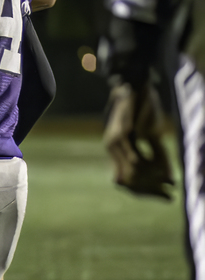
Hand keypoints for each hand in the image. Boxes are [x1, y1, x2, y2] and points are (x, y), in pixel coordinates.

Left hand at [103, 82, 173, 198]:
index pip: (125, 181)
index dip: (145, 192)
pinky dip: (152, 166)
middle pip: (128, 180)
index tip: (165, 197)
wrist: (134, 82)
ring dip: (153, 179)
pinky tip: (164, 171)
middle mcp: (112, 147)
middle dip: (150, 190)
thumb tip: (168, 180)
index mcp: (115, 149)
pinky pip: (137, 158)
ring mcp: (116, 141)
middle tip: (169, 195)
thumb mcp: (150, 135)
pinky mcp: (124, 133)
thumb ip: (155, 156)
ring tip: (169, 182)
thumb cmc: (143, 108)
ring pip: (134, 171)